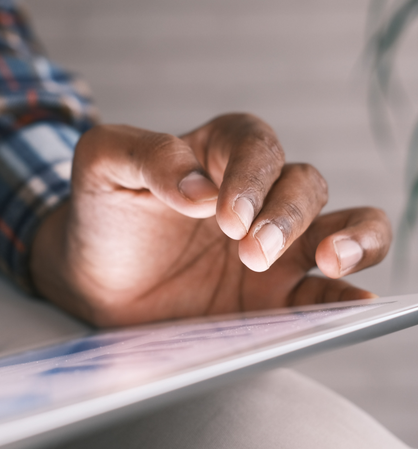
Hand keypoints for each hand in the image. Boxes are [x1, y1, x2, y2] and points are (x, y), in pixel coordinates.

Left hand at [31, 114, 390, 325]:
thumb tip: (199, 188)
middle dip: (286, 215)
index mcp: (217, 154)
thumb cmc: (102, 213)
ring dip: (351, 238)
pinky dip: (346, 293)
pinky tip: (353, 301)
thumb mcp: (104, 166)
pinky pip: (324, 289)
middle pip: (303, 185)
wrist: (94, 277)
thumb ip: (148, 156)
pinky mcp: (273, 294)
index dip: (252, 177)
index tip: (225, 216)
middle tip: (252, 250)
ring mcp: (271, 245)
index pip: (256, 147)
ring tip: (332, 260)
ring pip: (341, 225)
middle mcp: (254, 195)